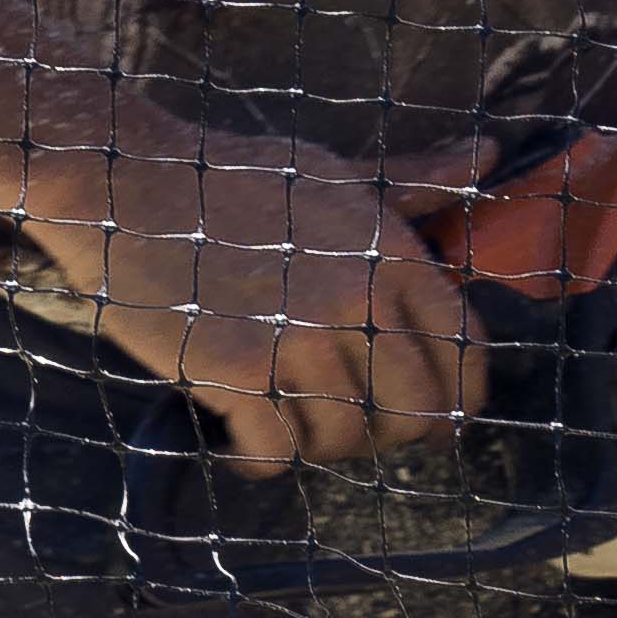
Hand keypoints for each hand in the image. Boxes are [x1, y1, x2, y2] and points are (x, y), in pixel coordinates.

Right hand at [43, 121, 497, 472]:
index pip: (466, 350)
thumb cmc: (233, 177)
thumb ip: (418, 181)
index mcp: (391, 250)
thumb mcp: (337, 172)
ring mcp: (296, 337)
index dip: (462, 396)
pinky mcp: (235, 372)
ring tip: (297, 425)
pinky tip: (246, 445)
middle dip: (398, 434)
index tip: (441, 417)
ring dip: (325, 448)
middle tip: (363, 430)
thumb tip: (490, 156)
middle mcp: (356, 298)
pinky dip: (264, 461)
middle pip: (418, 410)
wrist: (126, 183)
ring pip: (348, 440)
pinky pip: (278, 454)